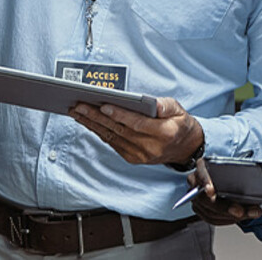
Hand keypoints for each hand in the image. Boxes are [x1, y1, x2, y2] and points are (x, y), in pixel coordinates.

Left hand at [70, 97, 201, 164]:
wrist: (184, 148)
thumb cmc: (179, 124)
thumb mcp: (179, 110)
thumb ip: (166, 106)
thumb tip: (153, 103)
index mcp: (165, 134)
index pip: (138, 124)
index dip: (120, 115)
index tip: (104, 105)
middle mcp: (151, 147)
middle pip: (120, 130)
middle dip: (97, 117)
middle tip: (79, 105)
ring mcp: (140, 155)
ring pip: (112, 137)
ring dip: (92, 124)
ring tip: (77, 111)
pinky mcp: (132, 158)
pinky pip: (112, 142)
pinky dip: (98, 131)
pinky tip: (87, 121)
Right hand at [189, 159, 261, 224]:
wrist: (225, 177)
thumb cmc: (229, 172)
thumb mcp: (234, 168)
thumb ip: (238, 174)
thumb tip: (251, 184)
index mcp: (203, 167)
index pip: (201, 173)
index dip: (205, 181)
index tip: (211, 191)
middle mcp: (196, 182)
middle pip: (204, 198)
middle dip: (224, 208)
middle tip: (240, 211)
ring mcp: (196, 197)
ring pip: (209, 212)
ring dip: (230, 217)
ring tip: (248, 213)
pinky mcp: (200, 209)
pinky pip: (212, 219)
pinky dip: (227, 220)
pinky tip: (239, 217)